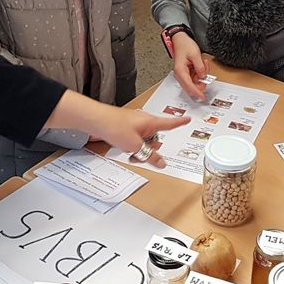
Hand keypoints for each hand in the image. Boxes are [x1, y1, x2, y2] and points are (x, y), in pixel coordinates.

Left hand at [45, 92, 188, 167]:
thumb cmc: (114, 126)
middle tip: (143, 156)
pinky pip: (135, 140)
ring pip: (144, 141)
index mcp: (151, 121)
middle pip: (155, 138)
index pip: (170, 123)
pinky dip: (132, 147)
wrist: (96, 120)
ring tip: (130, 154)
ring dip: (140, 150)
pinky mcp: (125, 128)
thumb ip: (150, 156)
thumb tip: (161, 163)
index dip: (180, 123)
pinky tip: (124, 150)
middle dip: (151, 149)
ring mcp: (134, 124)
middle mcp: (144, 121)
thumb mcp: (135, 146)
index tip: (188, 120)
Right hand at [170, 33, 207, 100]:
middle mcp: (181, 75)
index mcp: (180, 72)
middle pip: (193, 86)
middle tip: (205, 70)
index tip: (203, 97)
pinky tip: (201, 64)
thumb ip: (200, 67)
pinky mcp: (188, 73)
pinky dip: (201, 73)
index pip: (189, 86)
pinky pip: (196, 78)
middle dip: (202, 81)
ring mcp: (184, 75)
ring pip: (196, 82)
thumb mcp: (195, 55)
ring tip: (203, 63)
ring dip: (202, 75)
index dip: (197, 93)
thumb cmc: (184, 46)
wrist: (181, 40)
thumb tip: (203, 76)